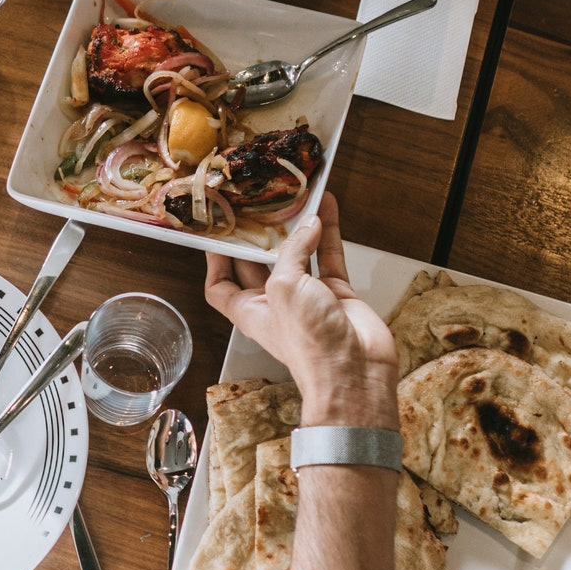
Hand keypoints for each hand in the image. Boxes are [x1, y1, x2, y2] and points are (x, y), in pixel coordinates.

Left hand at [203, 193, 399, 428]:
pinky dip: (329, 233)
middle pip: (260, 263)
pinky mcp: (337, 294)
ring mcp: (308, 298)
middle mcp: (276, 304)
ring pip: (299, 254)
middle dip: (259, 235)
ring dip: (298, 227)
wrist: (355, 371)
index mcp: (249, 311)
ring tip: (296, 197)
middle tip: (258, 203)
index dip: (215, 261)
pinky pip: (329, 257)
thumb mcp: (284, 288)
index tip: (215, 233)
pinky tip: (327, 208)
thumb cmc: (310, 344)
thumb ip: (292, 253)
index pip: (220, 286)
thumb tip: (307, 226)